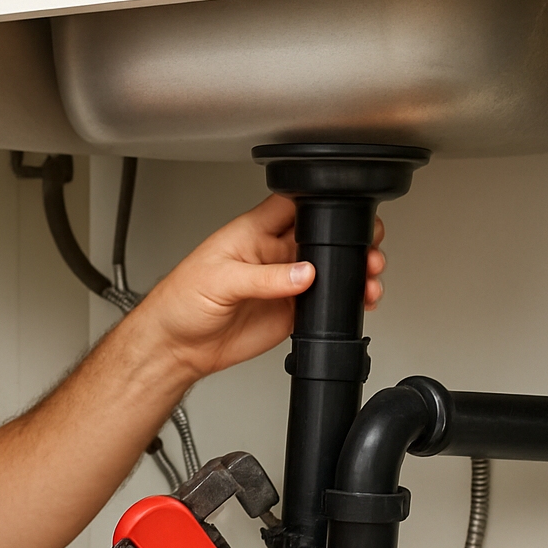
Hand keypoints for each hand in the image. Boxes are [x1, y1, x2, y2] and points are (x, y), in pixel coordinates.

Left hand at [137, 194, 385, 378]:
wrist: (178, 347)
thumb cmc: (181, 302)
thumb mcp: (219, 281)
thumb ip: (264, 277)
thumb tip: (303, 272)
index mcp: (253, 232)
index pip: (293, 204)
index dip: (322, 200)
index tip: (347, 208)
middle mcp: (272, 253)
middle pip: (322, 234)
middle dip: (351, 238)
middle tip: (368, 249)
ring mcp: (284, 282)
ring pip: (331, 268)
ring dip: (354, 270)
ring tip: (369, 278)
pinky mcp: (290, 311)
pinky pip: (325, 301)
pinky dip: (346, 301)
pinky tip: (358, 301)